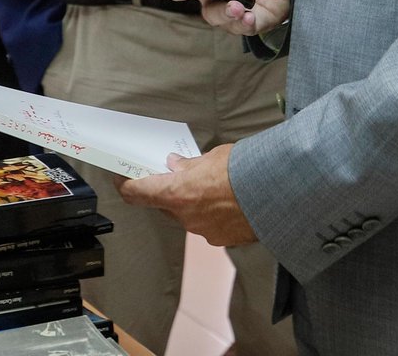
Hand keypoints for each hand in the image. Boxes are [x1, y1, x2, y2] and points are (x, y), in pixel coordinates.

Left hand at [117, 145, 256, 246]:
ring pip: (186, 215)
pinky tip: (224, 199)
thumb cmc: (244, 171)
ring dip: (191, 201)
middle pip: (163, 204)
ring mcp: (203, 231)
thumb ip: (189, 165)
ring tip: (209, 183)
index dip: (125, 185)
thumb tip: (176, 165)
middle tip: (175, 173)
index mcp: (177, 194)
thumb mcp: (212, 157)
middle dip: (167, 189)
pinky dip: (209, 212)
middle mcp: (186, 217)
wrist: (276, 194)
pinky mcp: (221, 239)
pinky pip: (206, 224)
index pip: (137, 193)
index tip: (121, 177)